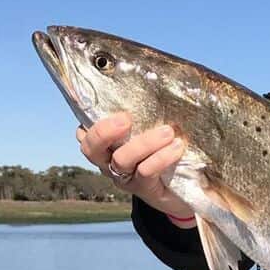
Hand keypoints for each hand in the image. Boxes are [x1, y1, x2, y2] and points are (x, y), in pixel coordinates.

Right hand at [76, 112, 193, 221]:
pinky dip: (160, 158)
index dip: (85, 116)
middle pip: (91, 147)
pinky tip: (177, 148)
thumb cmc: (165, 151)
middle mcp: (108, 160)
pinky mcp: (143, 189)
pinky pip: (146, 172)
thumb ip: (148, 111)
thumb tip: (162, 78)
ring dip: (144, 143)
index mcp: (106, 143)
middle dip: (104, 131)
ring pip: (121, 159)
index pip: (85, 128)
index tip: (102, 102)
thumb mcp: (154, 128)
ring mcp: (124, 176)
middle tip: (125, 118)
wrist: (184, 190)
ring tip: (167, 131)